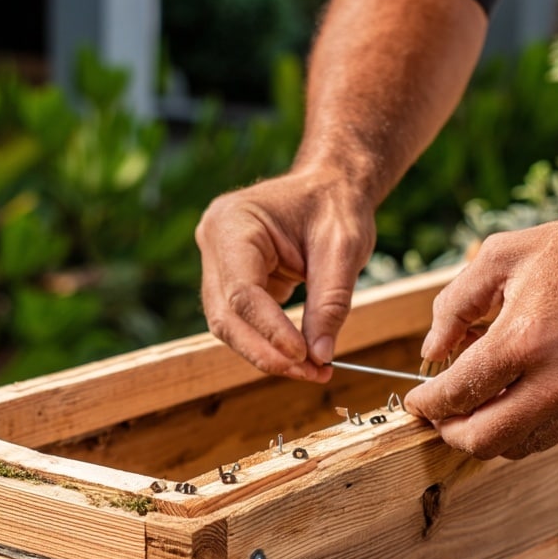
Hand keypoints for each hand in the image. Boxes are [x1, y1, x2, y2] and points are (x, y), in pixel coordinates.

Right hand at [196, 169, 375, 380]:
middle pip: (225, 316)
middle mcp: (214, 243)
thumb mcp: (344, 248)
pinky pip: (243, 323)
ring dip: (268, 355)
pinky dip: (271, 344)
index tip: (304, 356)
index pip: (241, 291)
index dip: (269, 329)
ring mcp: (218, 264)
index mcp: (232, 222)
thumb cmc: (336, 205)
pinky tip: (303, 358)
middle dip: (266, 352)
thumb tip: (320, 356)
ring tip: (312, 370)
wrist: (331, 185)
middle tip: (310, 373)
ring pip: (230, 326)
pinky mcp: (232, 282)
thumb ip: (330, 303)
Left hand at [404, 210, 557, 458]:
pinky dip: (526, 420)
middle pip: (483, 441)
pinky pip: (551, 431)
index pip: (457, 395)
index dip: (426, 404)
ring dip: (489, 430)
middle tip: (441, 416)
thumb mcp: (502, 255)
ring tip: (481, 399)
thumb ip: (454, 305)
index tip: (417, 402)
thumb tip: (431, 352)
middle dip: (451, 432)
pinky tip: (521, 390)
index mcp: (524, 339)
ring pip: (517, 446)